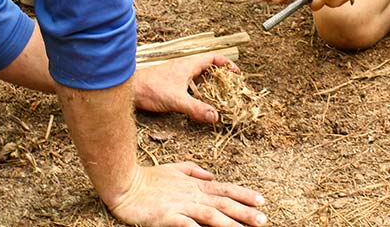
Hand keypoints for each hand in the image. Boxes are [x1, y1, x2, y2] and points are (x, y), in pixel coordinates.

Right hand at [106, 162, 266, 226]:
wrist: (125, 183)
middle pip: (223, 204)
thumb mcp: (175, 169)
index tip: (262, 201)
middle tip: (264, 219)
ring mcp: (181, 205)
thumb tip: (211, 175)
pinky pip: (187, 225)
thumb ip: (194, 171)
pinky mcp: (168, 216)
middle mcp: (192, 194)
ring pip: (211, 215)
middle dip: (245, 212)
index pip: (225, 190)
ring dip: (230, 223)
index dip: (244, 195)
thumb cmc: (149, 178)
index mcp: (195, 185)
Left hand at [133, 53, 235, 122]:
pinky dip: (198, 91)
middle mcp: (184, 67)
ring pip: (199, 76)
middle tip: (231, 88)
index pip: (213, 58)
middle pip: (208, 67)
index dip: (226, 64)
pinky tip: (199, 102)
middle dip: (221, 76)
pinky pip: (190, 84)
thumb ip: (196, 108)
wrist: (129, 89)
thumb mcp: (176, 100)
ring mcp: (177, 75)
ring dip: (210, 84)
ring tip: (219, 97)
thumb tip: (215, 116)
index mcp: (189, 65)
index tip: (236, 73)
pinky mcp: (171, 83)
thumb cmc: (150, 89)